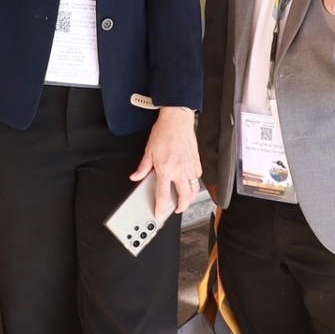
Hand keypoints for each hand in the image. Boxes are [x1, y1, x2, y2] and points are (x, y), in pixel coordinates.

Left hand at [131, 106, 203, 220]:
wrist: (177, 120)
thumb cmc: (164, 132)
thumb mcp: (149, 151)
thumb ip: (143, 167)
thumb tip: (135, 177)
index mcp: (166, 168)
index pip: (163, 194)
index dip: (161, 207)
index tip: (160, 213)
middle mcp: (180, 169)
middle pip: (184, 196)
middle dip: (181, 206)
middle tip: (177, 209)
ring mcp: (190, 166)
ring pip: (194, 188)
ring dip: (190, 197)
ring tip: (185, 200)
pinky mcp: (197, 161)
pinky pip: (198, 177)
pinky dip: (195, 184)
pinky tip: (191, 184)